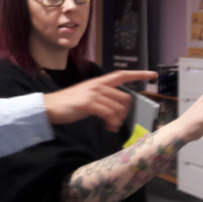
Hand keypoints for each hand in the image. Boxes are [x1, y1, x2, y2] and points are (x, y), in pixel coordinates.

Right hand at [43, 70, 157, 131]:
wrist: (49, 106)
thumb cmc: (66, 103)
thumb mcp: (85, 95)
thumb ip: (100, 97)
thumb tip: (114, 107)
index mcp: (98, 82)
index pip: (122, 74)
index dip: (138, 74)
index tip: (153, 75)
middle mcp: (97, 85)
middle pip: (124, 97)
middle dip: (125, 111)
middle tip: (118, 120)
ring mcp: (93, 94)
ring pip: (118, 107)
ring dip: (118, 120)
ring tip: (111, 126)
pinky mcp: (88, 104)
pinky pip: (109, 114)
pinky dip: (111, 122)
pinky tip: (108, 127)